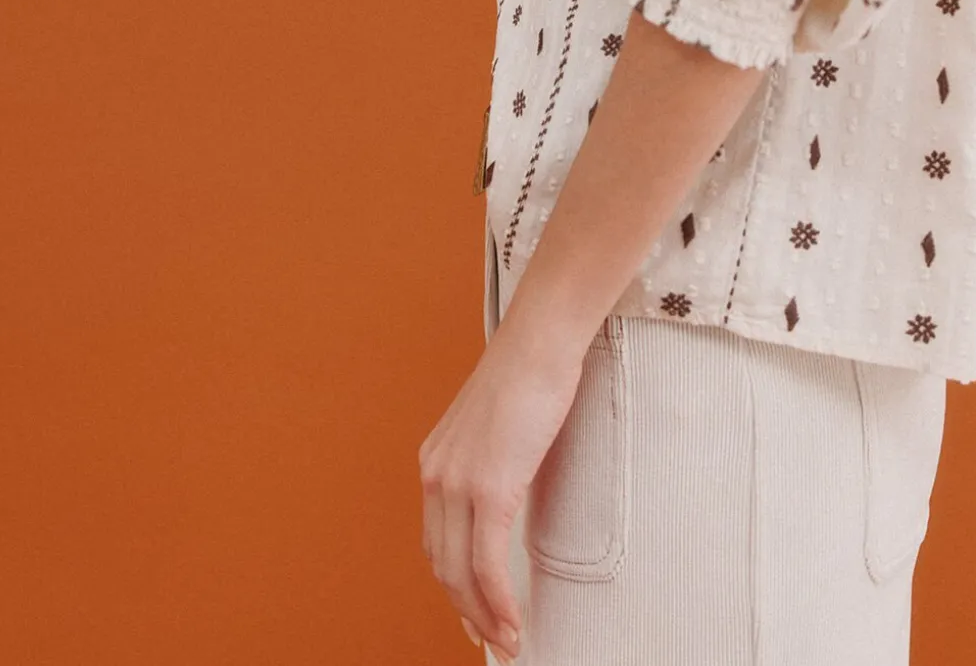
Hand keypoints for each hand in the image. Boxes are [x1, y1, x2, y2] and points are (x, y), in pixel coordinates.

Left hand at [419, 319, 589, 660]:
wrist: (540, 340)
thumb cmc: (531, 371)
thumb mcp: (498, 424)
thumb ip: (492, 458)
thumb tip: (508, 485)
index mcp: (436, 461)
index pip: (435, 541)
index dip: (454, 584)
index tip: (474, 611)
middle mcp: (436, 475)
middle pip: (443, 565)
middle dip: (468, 610)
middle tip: (494, 638)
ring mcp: (458, 482)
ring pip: (461, 572)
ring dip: (484, 615)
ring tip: (507, 639)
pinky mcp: (489, 488)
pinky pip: (486, 563)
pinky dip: (498, 600)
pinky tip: (512, 619)